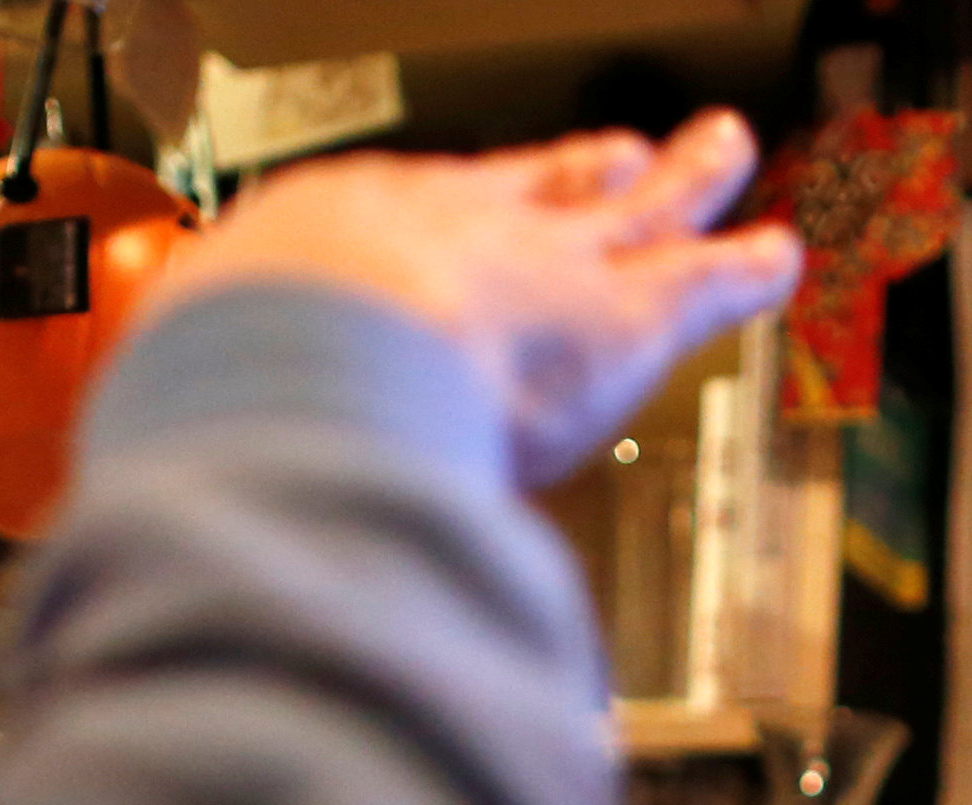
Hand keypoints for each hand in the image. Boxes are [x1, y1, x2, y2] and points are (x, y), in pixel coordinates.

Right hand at [136, 112, 804, 485]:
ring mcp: (548, 266)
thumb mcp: (212, 386)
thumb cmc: (238, 380)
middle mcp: (456, 233)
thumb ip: (230, 426)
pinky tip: (781, 254)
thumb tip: (190, 486)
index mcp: (343, 240)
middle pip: (539, 191)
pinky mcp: (628, 312)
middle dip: (582, 176)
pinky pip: (705, 278)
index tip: (483, 211)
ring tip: (718, 151)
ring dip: (684, 182)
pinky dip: (747, 268)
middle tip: (617, 155)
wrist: (308, 354)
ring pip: (635, 213)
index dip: (466, 218)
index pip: (420, 220)